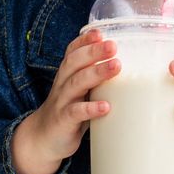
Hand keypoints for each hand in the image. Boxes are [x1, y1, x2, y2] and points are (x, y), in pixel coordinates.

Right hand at [11, 29, 119, 173]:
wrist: (41, 140)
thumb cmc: (68, 113)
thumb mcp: (79, 92)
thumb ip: (97, 81)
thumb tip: (131, 71)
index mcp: (67, 75)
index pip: (72, 51)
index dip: (84, 40)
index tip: (100, 32)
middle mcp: (62, 84)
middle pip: (75, 62)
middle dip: (94, 51)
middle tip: (113, 45)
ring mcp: (62, 102)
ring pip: (77, 83)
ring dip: (97, 73)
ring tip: (116, 66)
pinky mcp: (63, 121)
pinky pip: (76, 112)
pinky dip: (91, 108)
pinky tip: (106, 106)